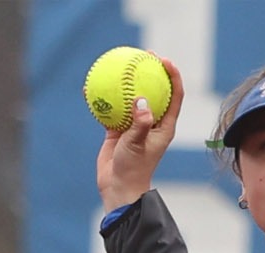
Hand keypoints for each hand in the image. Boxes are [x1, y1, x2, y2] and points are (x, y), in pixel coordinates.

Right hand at [96, 55, 185, 214]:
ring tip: (118, 64)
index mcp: (164, 126)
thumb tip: (140, 101)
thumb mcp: (138, 145)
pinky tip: (89, 87)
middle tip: (143, 54)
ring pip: (131, 97)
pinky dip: (103, 99)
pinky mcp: (118, 130)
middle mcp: (151, 123)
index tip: (164, 61)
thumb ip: (140, 124)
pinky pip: (111, 109)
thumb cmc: (133, 169)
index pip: (175, 95)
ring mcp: (134, 125)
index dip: (173, 76)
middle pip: (155, 91)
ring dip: (126, 81)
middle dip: (151, 71)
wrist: (118, 187)